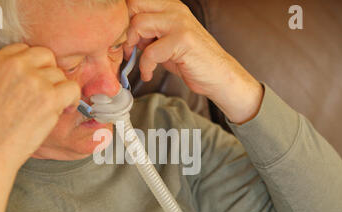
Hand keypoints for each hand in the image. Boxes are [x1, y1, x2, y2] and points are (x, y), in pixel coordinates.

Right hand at [0, 44, 80, 211]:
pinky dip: (72, 99)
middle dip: (48, 75)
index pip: (23, 49)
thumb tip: (31, 74)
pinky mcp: (49, 97)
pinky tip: (64, 110)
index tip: (32, 83)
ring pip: (60, 74)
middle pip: (46, 57)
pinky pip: (72, 88)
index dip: (32, 68)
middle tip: (44, 95)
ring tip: (47, 109)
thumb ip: (4, 76)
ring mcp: (33, 80)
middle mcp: (13, 65)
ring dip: (58, 90)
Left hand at [124, 0, 263, 123]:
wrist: (218, 75)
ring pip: (139, 24)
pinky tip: (149, 74)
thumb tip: (123, 34)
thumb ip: (147, 33)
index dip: (123, 19)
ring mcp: (179, 22)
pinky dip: (145, 67)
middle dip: (124, 30)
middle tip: (127, 49)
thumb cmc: (191, 60)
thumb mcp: (165, 41)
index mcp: (170, 5)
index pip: (135, 0)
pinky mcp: (183, 40)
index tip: (123, 40)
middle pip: (133, 5)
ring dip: (132, 47)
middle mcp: (175, 9)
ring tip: (139, 62)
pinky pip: (150, 51)